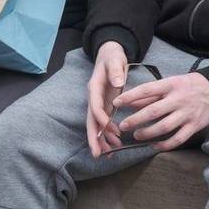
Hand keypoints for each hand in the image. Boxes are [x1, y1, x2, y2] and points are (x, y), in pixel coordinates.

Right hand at [86, 41, 127, 157]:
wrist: (109, 54)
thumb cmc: (112, 56)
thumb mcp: (114, 59)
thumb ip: (115, 70)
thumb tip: (118, 83)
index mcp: (94, 87)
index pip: (95, 105)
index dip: (100, 117)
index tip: (108, 128)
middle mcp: (94, 97)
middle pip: (91, 120)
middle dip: (93, 137)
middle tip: (97, 154)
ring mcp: (99, 103)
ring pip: (97, 125)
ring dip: (102, 139)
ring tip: (109, 154)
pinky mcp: (105, 105)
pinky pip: (104, 123)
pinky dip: (108, 134)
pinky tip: (114, 145)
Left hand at [114, 72, 208, 151]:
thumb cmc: (189, 85)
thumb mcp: (170, 83)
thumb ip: (152, 94)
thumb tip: (130, 102)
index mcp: (170, 85)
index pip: (146, 90)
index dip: (130, 97)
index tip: (116, 102)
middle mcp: (178, 99)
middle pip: (153, 111)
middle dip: (135, 120)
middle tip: (123, 125)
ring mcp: (187, 113)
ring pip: (164, 126)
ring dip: (148, 133)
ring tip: (136, 135)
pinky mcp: (195, 125)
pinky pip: (178, 138)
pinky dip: (165, 144)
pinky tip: (155, 146)